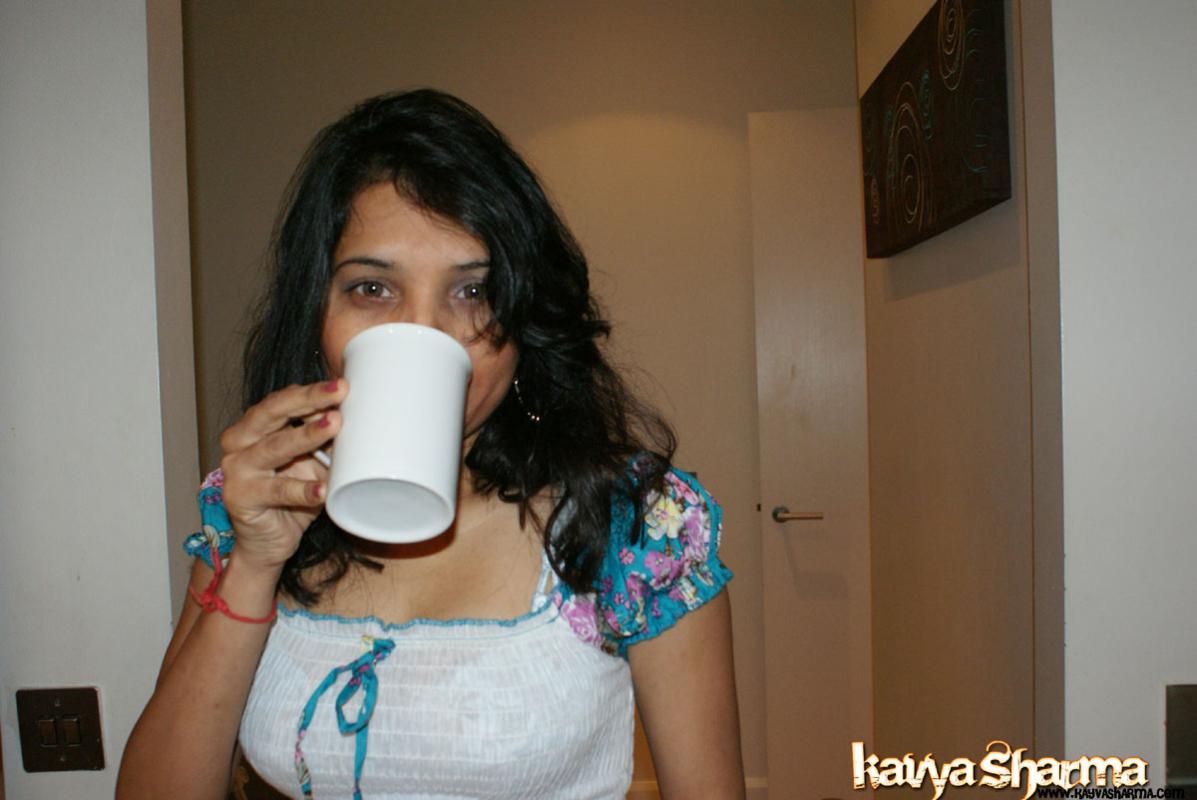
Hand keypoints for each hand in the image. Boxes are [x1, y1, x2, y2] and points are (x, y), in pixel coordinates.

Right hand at [217, 379, 347, 571]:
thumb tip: (359, 420)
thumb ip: (323, 443)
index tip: (342, 385)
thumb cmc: (289, 496)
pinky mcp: (241, 497)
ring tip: (335, 424)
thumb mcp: (310, 463)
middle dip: (309, 399)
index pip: (281, 400)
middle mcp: (240, 442)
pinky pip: (277, 491)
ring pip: (275, 447)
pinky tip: (323, 490)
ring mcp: (237, 470)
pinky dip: (302, 490)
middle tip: (339, 391)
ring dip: (306, 435)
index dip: (311, 392)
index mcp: (254, 426)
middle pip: (273, 413)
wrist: (267, 542)